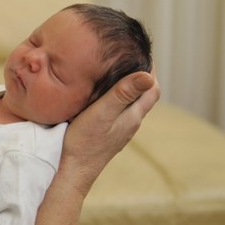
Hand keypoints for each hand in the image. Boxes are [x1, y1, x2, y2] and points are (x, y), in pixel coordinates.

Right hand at [60, 70, 159, 195]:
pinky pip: (116, 113)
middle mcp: (129, 124)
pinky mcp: (106, 136)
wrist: (71, 172)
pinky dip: (113, 99)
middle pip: (143, 96)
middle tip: (125, 58)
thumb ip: (123, 94)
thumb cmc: (84, 142)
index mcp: (133, 116)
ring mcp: (118, 132)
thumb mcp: (102, 113)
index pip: (153, 89)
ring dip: (126, 88)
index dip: (150, 70)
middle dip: (139, 76)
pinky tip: (99, 96)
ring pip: (129, 105)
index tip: (140, 52)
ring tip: (112, 71)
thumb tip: (148, 76)